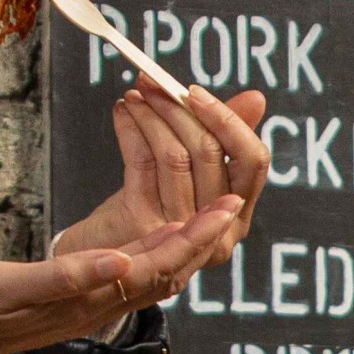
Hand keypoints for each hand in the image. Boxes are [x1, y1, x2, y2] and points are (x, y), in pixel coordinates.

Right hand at [0, 200, 242, 353]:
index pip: (155, 264)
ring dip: (179, 240)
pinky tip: (151, 233)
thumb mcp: (11, 287)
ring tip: (206, 211)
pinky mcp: (65, 296)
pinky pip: (119, 270)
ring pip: (146, 270)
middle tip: (233, 199)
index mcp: (85, 300)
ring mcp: (80, 303)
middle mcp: (92, 304)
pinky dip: (143, 245)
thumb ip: (66, 276)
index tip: (226, 207)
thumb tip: (121, 260)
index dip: (193, 235)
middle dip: (200, 235)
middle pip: (162, 267)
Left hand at [54, 85, 270, 272]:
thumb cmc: (146, 216)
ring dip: (151, 114)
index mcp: (235, 217)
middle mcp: (216, 231)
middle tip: (153, 82)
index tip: (195, 92)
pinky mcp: (142, 224)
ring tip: (135, 95)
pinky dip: (130, 129)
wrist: (96, 270)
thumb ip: (221, 142)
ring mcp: (179, 231)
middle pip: (209, 153)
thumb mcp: (188, 181)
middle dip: (178, 108)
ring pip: (173, 154)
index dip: (229, 120)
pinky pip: (141, 161)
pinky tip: (122, 113)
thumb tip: (256, 99)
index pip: (254, 162)